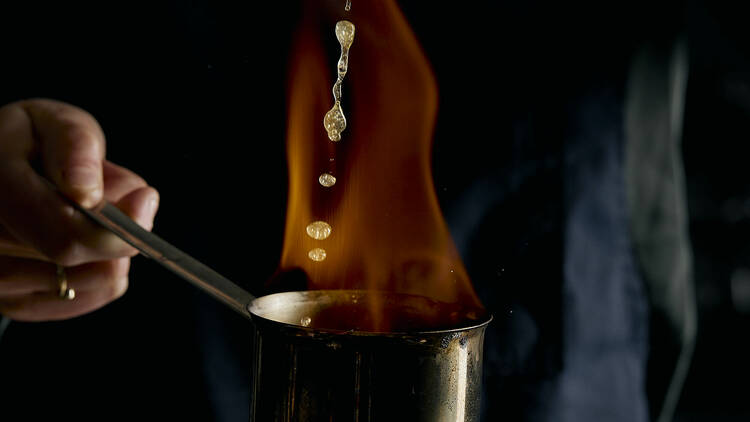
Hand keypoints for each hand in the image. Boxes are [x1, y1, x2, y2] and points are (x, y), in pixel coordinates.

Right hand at [0, 99, 158, 320]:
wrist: (3, 164)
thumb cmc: (32, 141)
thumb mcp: (56, 122)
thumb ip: (76, 148)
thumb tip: (89, 194)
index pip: (63, 235)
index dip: (114, 229)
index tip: (145, 201)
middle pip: (71, 260)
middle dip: (112, 232)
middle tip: (124, 200)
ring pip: (79, 286)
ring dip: (106, 255)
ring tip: (95, 218)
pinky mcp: (7, 300)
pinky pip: (75, 301)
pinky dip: (99, 277)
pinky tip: (96, 249)